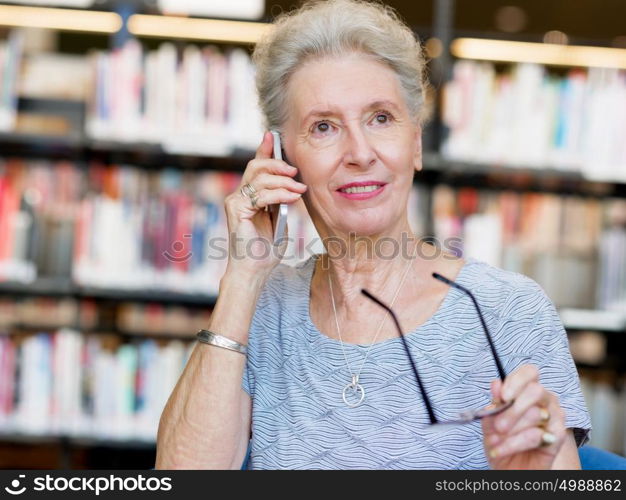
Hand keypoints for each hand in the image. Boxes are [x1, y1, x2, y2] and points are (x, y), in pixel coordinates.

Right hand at [223, 131, 306, 277]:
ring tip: (299, 188)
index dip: (264, 150)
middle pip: (256, 167)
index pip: (256, 167)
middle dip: (277, 163)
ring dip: (283, 181)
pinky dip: (279, 193)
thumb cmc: (266, 250)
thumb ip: (281, 200)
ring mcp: (235, 202)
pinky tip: (292, 197)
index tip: (273, 136)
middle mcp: (239, 196)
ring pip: (259, 177)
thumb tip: (293, 183)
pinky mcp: (236, 210)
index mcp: (249, 196)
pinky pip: (260, 194)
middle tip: (295, 170)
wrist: (255, 270)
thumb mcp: (279, 219)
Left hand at [482, 364, 566, 469]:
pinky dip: (514, 443)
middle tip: (498, 426)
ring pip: (535, 414)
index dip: (516, 381)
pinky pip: (536, 435)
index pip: (530, 372)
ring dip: (511, 431)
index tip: (502, 396)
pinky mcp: (557, 437)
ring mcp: (554, 418)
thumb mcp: (490, 423)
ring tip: (495, 441)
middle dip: (513, 409)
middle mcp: (545, 400)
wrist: (509, 468)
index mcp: (527, 390)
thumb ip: (494, 405)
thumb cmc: (501, 441)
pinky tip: (501, 449)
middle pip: (536, 390)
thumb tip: (496, 384)